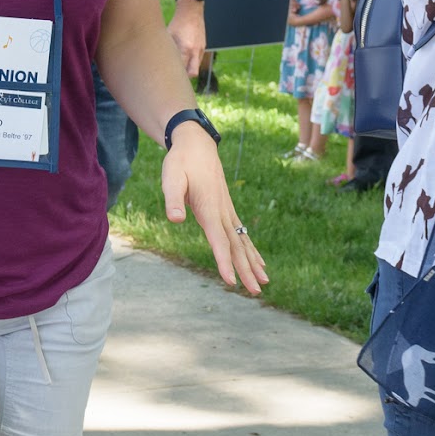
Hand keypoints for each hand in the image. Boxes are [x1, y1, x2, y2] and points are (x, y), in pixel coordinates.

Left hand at [161, 124, 268, 295]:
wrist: (197, 143)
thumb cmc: (180, 161)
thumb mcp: (171, 177)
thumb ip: (173, 199)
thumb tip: (175, 220)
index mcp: (209, 208)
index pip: (219, 241)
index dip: (224, 262)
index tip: (231, 282)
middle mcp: (222, 212)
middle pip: (236, 246)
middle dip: (246, 270)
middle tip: (256, 291)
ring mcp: (227, 210)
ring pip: (242, 241)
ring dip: (252, 262)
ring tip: (263, 282)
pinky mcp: (226, 209)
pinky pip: (241, 233)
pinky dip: (250, 249)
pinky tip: (258, 262)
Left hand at [169, 0, 208, 77]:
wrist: (192, 11)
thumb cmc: (178, 23)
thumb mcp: (169, 35)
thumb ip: (166, 48)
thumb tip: (157, 59)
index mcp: (185, 48)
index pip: (181, 68)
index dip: (174, 73)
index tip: (167, 76)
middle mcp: (195, 50)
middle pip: (192, 73)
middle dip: (185, 77)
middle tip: (175, 75)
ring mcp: (201, 49)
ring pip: (196, 67)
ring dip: (189, 69)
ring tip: (179, 67)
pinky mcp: (203, 47)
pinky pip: (198, 59)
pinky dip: (192, 61)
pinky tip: (185, 57)